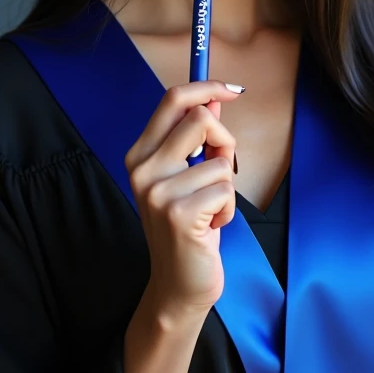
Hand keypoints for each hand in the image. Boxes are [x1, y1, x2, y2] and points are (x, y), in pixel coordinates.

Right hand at [124, 80, 241, 317]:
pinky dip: (228, 208)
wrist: (177, 285)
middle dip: (225, 140)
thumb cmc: (189, 226)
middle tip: (221, 168)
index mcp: (141, 154)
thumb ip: (198, 138)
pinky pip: (225, 189)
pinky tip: (211, 226)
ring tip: (210, 209)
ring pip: (220, 159)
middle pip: (201, 118)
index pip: (172, 100)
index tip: (232, 90)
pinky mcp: (178, 214)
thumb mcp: (188, 176)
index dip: (206, 87)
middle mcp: (143, 169)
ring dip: (226, 186)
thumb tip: (215, 98)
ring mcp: (158, 192)